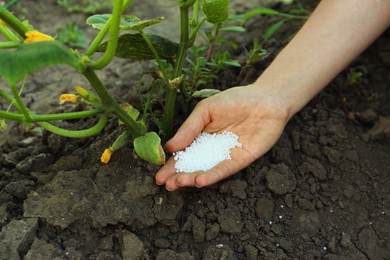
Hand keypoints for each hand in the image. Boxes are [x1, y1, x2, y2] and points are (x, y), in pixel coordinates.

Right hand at [155, 84, 291, 190]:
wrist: (266, 99)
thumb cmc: (235, 100)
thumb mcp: (206, 110)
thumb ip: (189, 128)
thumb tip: (169, 147)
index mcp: (200, 137)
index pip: (183, 154)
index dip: (171, 165)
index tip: (159, 176)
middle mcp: (212, 150)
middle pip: (193, 166)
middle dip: (179, 176)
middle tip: (166, 185)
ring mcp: (226, 156)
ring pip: (207, 171)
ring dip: (192, 178)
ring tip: (178, 183)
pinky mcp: (241, 160)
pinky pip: (225, 170)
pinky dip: (213, 175)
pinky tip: (200, 180)